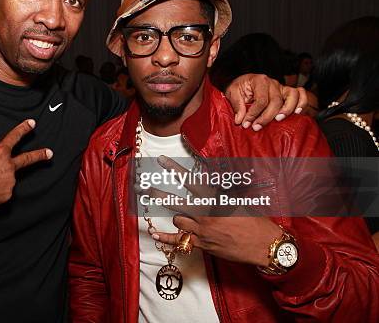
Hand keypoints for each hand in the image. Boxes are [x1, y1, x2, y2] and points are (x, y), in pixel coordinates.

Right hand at [0, 119, 51, 210]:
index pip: (14, 137)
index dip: (23, 129)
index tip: (32, 124)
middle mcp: (8, 166)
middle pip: (27, 159)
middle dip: (40, 155)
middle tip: (49, 153)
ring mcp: (9, 182)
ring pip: (5, 179)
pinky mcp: (6, 196)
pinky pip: (1, 192)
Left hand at [149, 155, 280, 265]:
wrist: (264, 246)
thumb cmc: (256, 221)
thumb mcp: (240, 198)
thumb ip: (224, 187)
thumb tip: (215, 173)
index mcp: (215, 200)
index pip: (191, 180)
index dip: (175, 169)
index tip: (162, 160)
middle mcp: (205, 215)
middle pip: (175, 202)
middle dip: (157, 193)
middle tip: (142, 186)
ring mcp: (202, 231)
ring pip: (178, 220)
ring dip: (174, 214)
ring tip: (168, 207)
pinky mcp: (202, 245)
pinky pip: (180, 241)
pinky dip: (167, 239)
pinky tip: (155, 235)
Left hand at [225, 74, 306, 129]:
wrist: (244, 82)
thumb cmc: (239, 87)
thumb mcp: (232, 92)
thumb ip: (236, 105)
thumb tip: (240, 120)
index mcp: (259, 80)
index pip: (261, 100)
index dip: (254, 114)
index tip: (246, 124)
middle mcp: (273, 83)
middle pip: (276, 101)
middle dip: (266, 117)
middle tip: (256, 127)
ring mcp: (282, 87)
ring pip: (292, 96)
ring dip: (287, 110)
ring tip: (278, 120)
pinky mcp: (287, 92)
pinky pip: (301, 94)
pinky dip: (302, 103)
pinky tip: (297, 113)